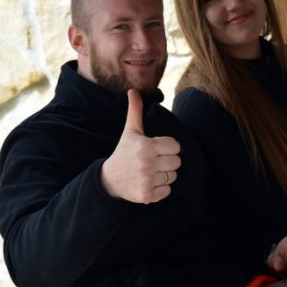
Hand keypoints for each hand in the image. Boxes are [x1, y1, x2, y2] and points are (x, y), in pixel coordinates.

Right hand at [100, 89, 180, 203]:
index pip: (176, 146)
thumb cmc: (124, 152)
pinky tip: (149, 182)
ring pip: (173, 176)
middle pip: (177, 162)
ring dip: (164, 175)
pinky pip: (168, 191)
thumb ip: (135, 111)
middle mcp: (147, 163)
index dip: (168, 147)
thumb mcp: (130, 131)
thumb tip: (133, 91)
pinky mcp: (147, 195)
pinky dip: (161, 189)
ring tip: (150, 171)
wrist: (110, 179)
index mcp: (146, 146)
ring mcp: (147, 180)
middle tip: (154, 161)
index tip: (157, 149)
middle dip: (168, 161)